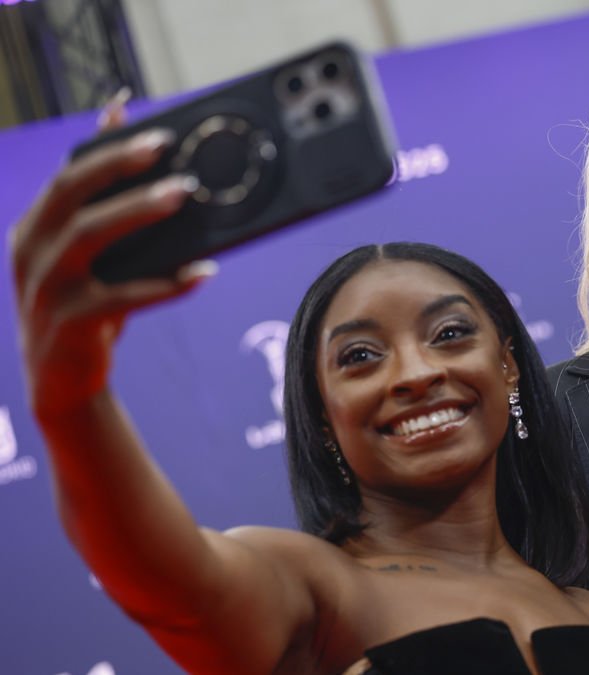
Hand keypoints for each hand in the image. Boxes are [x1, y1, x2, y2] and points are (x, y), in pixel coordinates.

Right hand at [8, 96, 215, 419]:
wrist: (62, 382)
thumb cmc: (86, 307)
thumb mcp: (91, 258)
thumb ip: (108, 213)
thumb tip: (156, 171)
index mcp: (35, 227)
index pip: (67, 172)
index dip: (100, 141)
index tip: (131, 109)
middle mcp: (31, 249)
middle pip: (70, 190)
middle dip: (118, 162)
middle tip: (165, 144)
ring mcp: (45, 286)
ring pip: (89, 234)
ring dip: (138, 210)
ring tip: (184, 193)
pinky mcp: (69, 321)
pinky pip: (122, 296)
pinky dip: (165, 283)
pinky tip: (202, 273)